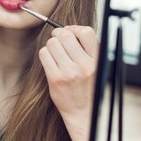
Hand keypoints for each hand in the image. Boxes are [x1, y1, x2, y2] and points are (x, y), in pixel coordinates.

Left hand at [38, 25, 98, 140]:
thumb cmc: (87, 86)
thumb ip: (86, 49)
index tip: (70, 33)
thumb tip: (69, 29)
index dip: (74, 28)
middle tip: (57, 40)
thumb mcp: (94, 66)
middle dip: (57, 34)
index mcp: (96, 59)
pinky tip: (50, 61)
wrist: (82, 111)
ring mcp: (69, 72)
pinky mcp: (55, 78)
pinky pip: (43, 54)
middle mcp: (84, 64)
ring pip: (52, 43)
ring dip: (50, 45)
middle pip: (65, 35)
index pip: (86, 32)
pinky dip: (44, 54)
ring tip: (54, 53)